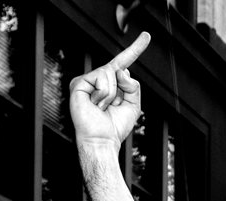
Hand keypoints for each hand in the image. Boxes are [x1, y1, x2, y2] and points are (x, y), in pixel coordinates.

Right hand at [71, 33, 150, 153]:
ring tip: (101, 106)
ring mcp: (88, 80)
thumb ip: (133, 86)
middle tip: (111, 106)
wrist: (102, 140)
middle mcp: (99, 79)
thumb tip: (122, 71)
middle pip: (119, 67)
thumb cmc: (115, 126)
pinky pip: (101, 78)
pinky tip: (95, 104)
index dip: (135, 49)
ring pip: (110, 72)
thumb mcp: (133, 105)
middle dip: (121, 89)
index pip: (123, 62)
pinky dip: (103, 94)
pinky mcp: (78, 83)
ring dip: (112, 93)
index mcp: (111, 84)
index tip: (147, 36)